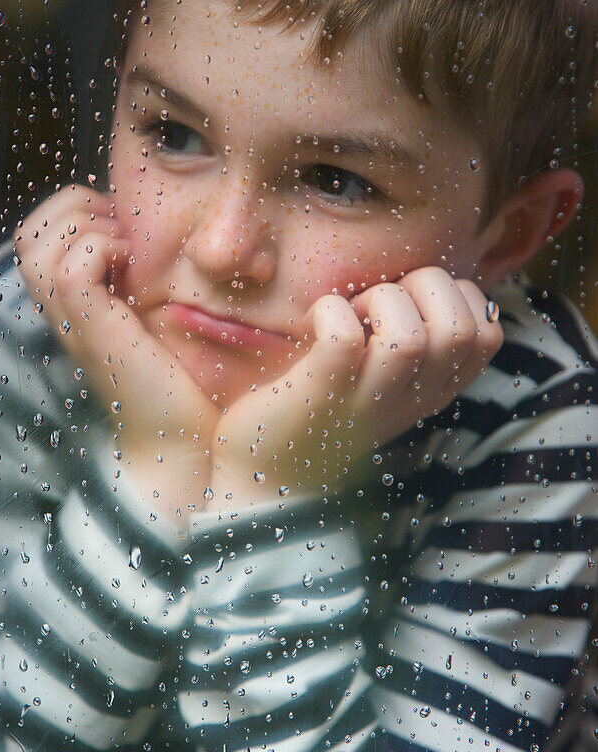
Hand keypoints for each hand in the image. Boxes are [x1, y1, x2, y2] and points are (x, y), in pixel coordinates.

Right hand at [14, 185, 219, 520]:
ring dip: (86, 226)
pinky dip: (100, 250)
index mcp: (73, 303)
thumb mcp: (154, 314)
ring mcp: (72, 322)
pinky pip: (70, 269)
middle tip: (125, 233)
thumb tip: (144, 229)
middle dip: (75, 208)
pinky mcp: (92, 332)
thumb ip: (138, 278)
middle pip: (28, 232)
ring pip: (37, 243)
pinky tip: (132, 269)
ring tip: (127, 249)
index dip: (73, 209)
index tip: (123, 226)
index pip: (36, 232)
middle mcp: (62, 311)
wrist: (184, 440)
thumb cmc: (180, 381)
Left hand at [208, 267, 502, 507]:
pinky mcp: (321, 394)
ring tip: (350, 312)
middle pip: (464, 329)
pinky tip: (313, 322)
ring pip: (412, 337)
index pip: (487, 333)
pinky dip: (329, 311)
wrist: (264, 473)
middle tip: (379, 302)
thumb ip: (411, 337)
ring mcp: (368, 401)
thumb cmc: (320, 405)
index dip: (455, 296)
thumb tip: (423, 278)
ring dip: (381, 300)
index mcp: (432, 390)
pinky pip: (344, 337)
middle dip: (425, 287)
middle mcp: (411, 400)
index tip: (412, 301)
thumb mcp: (382, 375)